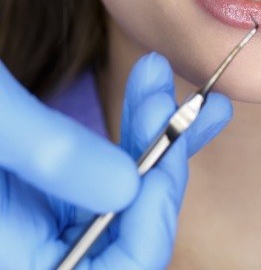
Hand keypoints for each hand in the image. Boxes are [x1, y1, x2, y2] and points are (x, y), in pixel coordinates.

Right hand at [0, 53, 231, 269]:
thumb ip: (46, 156)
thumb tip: (128, 187)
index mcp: (10, 260)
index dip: (150, 218)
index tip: (168, 146)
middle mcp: (28, 251)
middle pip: (125, 232)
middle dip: (159, 161)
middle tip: (175, 99)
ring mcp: (38, 219)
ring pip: (121, 195)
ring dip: (155, 134)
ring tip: (163, 79)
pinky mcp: (45, 187)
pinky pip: (105, 168)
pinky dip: (136, 128)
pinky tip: (155, 91)